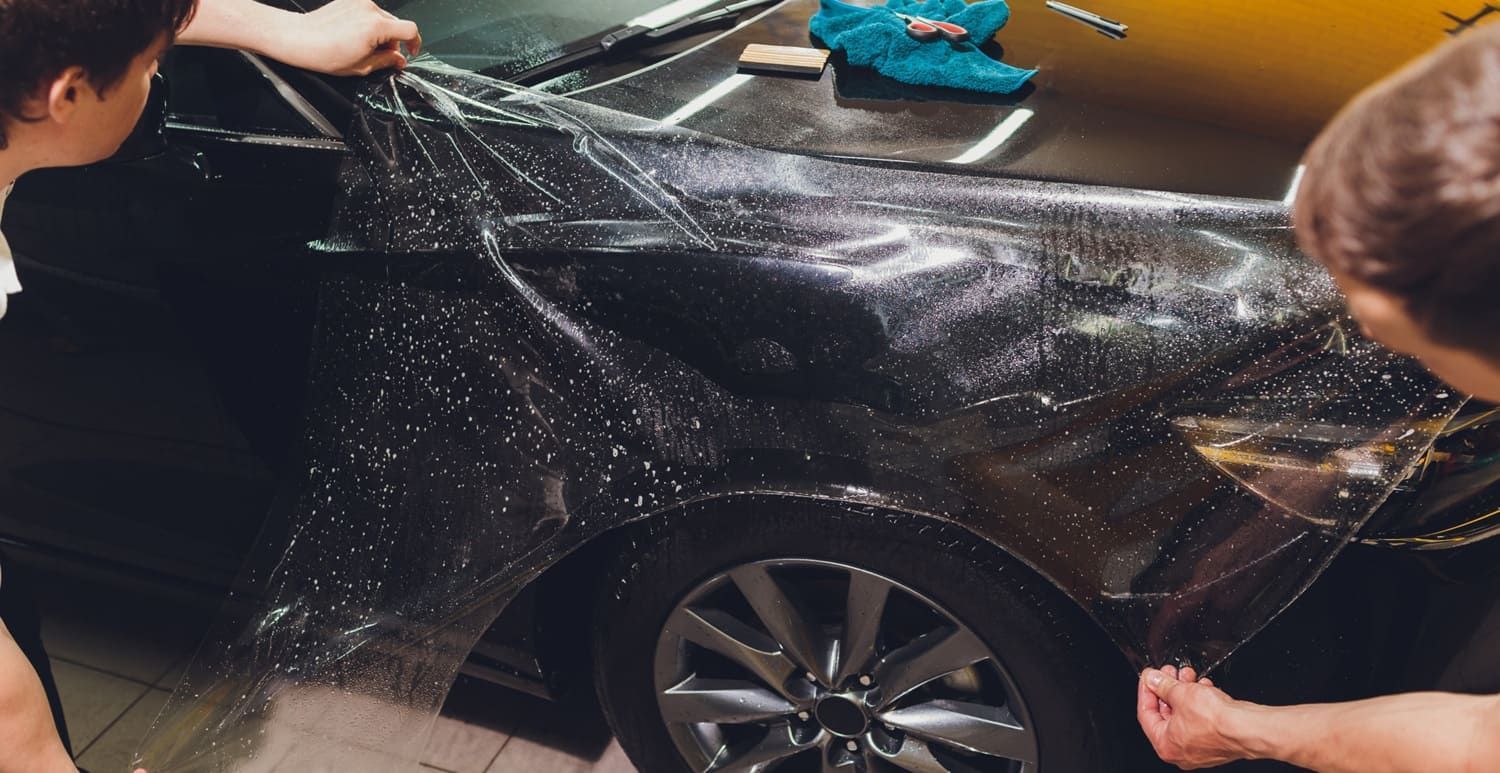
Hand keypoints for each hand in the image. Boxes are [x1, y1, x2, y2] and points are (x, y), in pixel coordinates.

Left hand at [273, 0, 422, 75]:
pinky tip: (354, 36)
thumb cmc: (324, 53)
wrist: (299, 38)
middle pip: (396, 24)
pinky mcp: (350, 0)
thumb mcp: (362, 66)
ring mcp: (359, 2)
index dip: (415, 43)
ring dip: (381, 33)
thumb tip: (399, 60)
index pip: (410, 30)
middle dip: (394, 41)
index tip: (410, 52)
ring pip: (383, 18)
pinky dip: (368, 24)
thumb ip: (387, 61)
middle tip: (382, 56)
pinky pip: (368, 12)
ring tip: (364, 46)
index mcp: (376, 27)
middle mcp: (369, 10)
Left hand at [1137, 665, 1250, 769]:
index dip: (1146, 691)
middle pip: (1166, 714)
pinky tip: (1203, 687)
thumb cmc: (1217, 721)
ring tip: (1187, 676)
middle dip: (1168, 689)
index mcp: (1166, 746)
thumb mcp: (1181, 693)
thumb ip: (1162, 685)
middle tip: (1168, 673)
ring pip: (1185, 715)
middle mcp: (1181, 752)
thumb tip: (1152, 679)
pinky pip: (1200, 719)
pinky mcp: (1216, 742)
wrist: (1248, 727)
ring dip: (1185, 692)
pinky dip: (1199, 702)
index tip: (1148, 678)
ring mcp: (1200, 749)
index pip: (1146, 714)